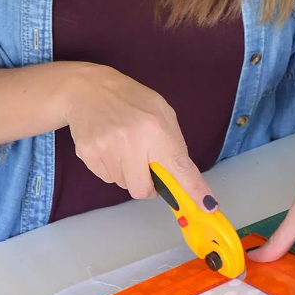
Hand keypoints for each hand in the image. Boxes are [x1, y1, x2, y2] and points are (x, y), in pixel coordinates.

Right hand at [61, 64, 218, 209]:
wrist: (87, 89)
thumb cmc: (131, 100)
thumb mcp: (162, 112)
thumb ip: (173, 143)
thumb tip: (182, 176)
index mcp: (155, 129)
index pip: (178, 166)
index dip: (194, 189)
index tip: (207, 205)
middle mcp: (130, 141)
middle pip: (143, 190)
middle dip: (148, 185)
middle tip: (146, 167)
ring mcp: (106, 149)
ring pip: (124, 185)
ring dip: (129, 173)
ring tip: (124, 147)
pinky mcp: (88, 155)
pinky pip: (107, 178)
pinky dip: (112, 168)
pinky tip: (110, 146)